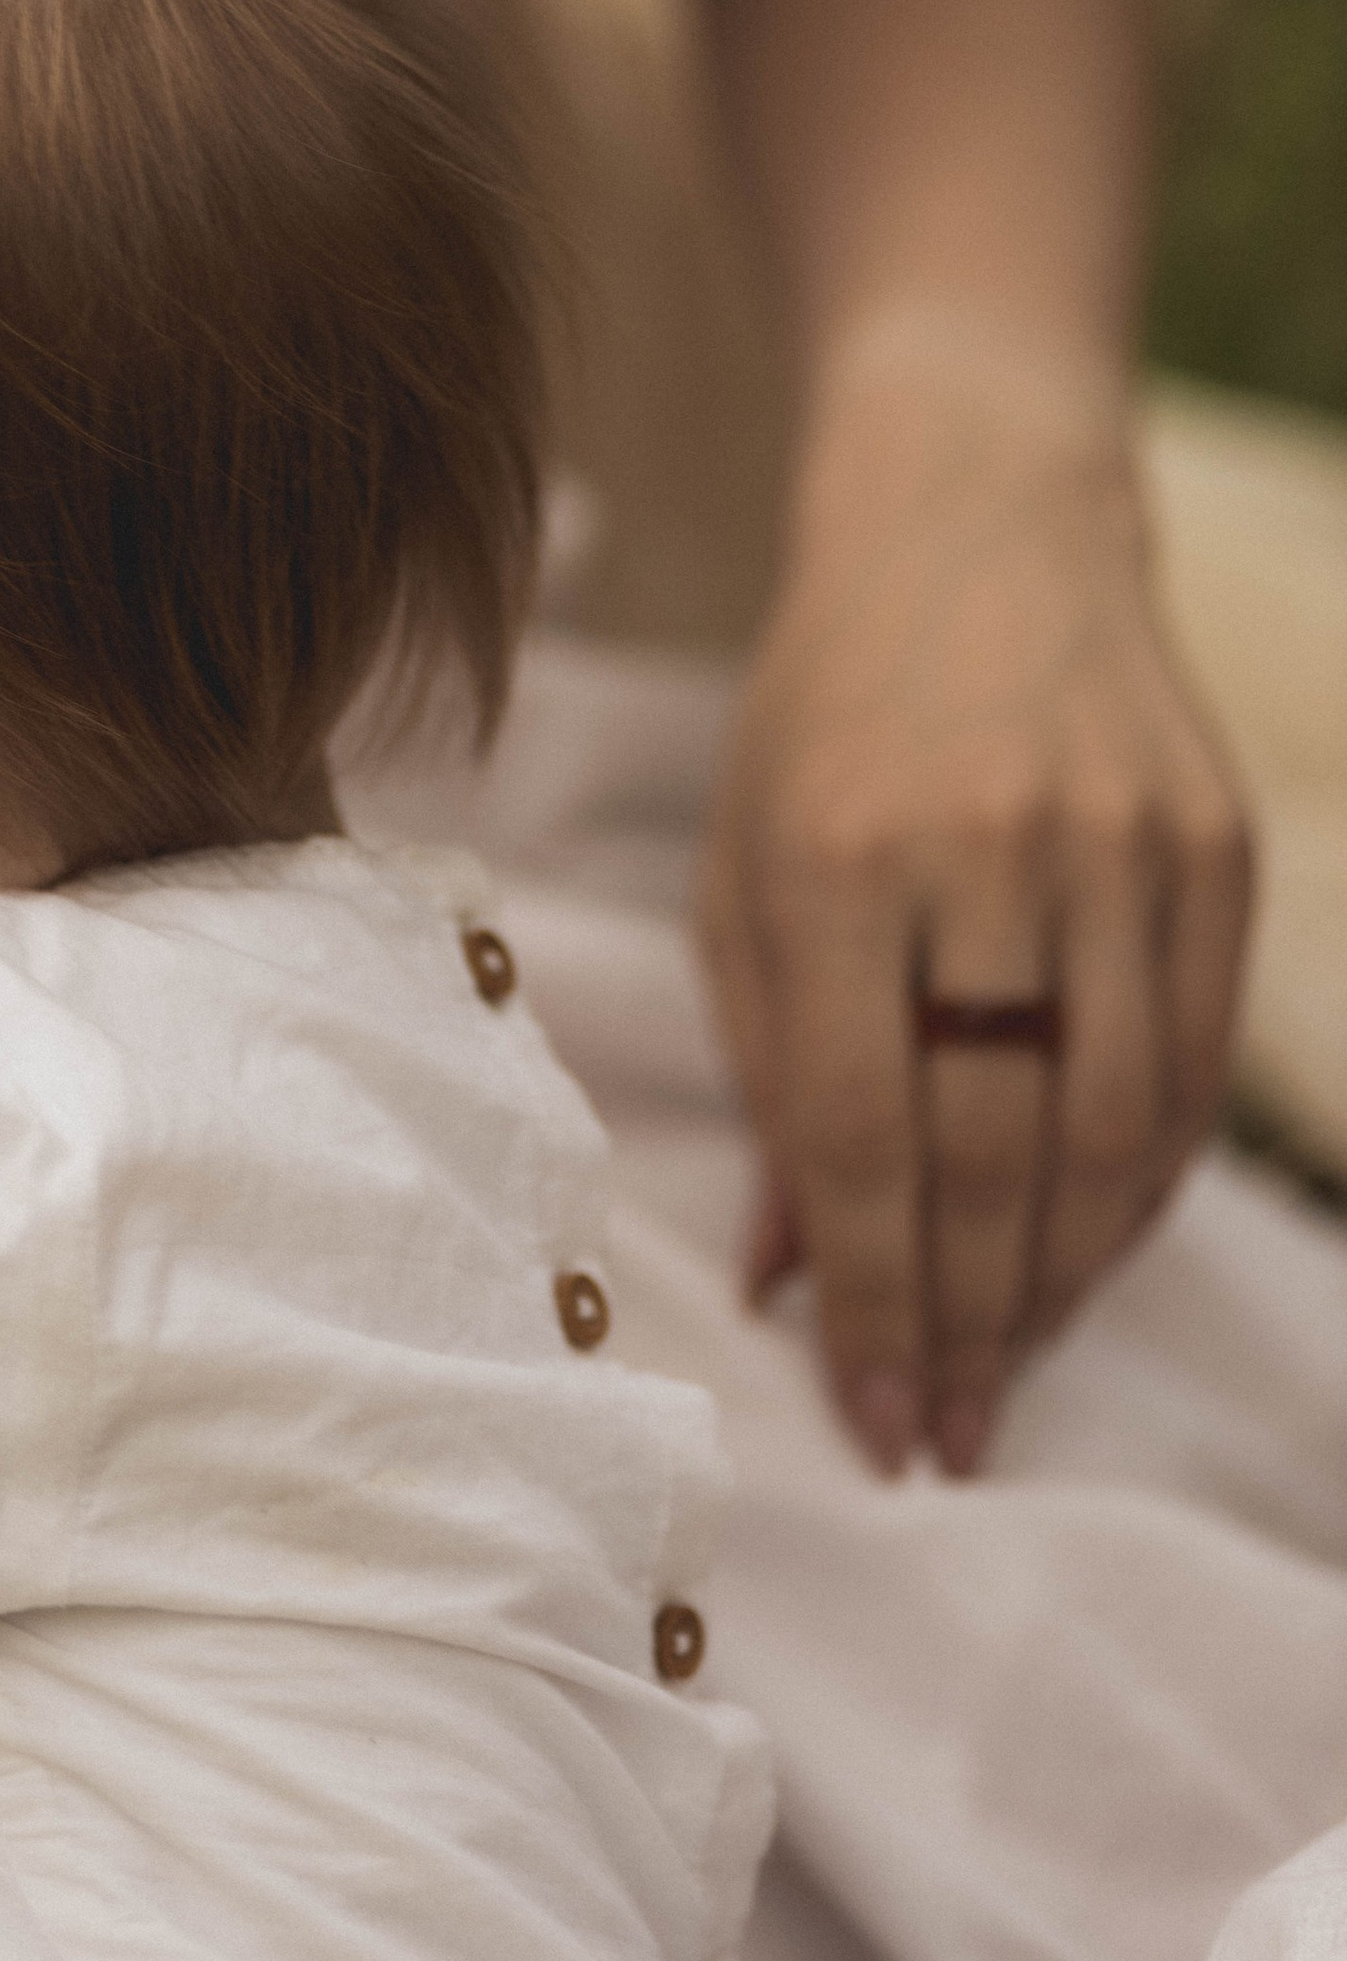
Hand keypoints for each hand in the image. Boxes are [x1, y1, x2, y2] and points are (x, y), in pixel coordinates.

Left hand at [698, 323, 1251, 1477]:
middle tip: (951, 1431)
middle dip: (969, 1319)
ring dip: (1063, 1277)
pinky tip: (1088, 1251)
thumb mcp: (745, 878)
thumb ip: (770, 1077)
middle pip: (996, 1151)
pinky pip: (1190, 1069)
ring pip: (1113, 1129)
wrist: (976, 528)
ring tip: (1011, 1363)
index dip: (873, 1298)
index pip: (866, 1133)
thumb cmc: (824, 725)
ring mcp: (1122, 847)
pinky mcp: (1215, 846)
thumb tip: (789, 1279)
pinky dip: (1142, 1184)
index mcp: (837, 860)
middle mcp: (989, 853)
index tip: (875, 1419)